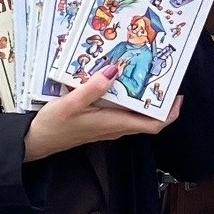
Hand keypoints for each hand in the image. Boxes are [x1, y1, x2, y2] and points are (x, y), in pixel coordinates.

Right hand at [23, 67, 181, 161]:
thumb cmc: (53, 126)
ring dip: (143, 99)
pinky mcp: (100, 123)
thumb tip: (113, 72)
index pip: (152, 125)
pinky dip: (127, 100)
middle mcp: (115, 128)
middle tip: (162, 77)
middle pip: (147, 118)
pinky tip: (119, 83)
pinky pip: (121, 112)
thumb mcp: (71, 103)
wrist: (36, 142)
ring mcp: (108, 126)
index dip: (169, 114)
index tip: (177, 97)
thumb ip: (92, 88)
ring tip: (145, 76)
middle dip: (159, 101)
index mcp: (113, 124)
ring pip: (134, 115)